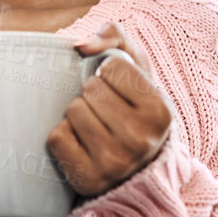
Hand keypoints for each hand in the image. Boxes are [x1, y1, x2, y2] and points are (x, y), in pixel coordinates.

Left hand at [46, 21, 172, 197]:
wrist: (135, 167)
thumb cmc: (133, 106)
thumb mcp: (137, 68)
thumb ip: (115, 37)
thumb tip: (81, 44)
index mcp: (160, 112)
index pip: (113, 66)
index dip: (111, 73)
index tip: (121, 91)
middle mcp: (141, 140)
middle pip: (91, 88)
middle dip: (94, 93)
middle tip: (107, 111)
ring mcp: (114, 163)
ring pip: (73, 110)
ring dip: (78, 113)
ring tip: (95, 127)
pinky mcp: (86, 179)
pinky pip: (57, 137)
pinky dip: (64, 136)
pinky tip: (82, 144)